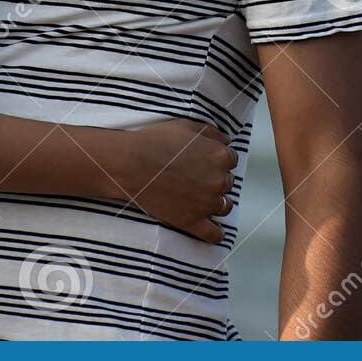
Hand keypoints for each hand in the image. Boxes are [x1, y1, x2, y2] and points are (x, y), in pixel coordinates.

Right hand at [111, 118, 238, 243]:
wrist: (131, 164)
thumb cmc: (155, 142)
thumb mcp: (185, 125)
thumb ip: (211, 132)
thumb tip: (226, 140)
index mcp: (219, 156)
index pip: (231, 159)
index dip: (217, 159)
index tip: (205, 160)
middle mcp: (218, 181)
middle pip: (227, 182)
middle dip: (215, 179)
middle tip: (196, 176)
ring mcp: (206, 204)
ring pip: (225, 207)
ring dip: (217, 202)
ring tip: (201, 198)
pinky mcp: (192, 221)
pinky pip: (213, 234)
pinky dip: (216, 233)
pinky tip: (212, 228)